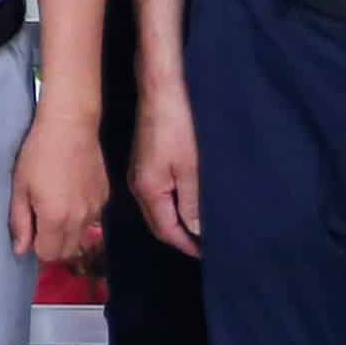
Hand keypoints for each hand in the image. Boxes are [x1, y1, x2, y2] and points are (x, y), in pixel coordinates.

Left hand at [10, 102, 109, 266]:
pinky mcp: (105, 197)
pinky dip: (81, 217)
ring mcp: (96, 209)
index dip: (36, 246)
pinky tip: (71, 195)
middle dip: (52, 244)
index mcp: (56, 218)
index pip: (48, 255)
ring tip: (55, 205)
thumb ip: (20, 222)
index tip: (31, 230)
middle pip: (67, 251)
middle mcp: (80, 219)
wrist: (70, 126)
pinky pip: (92, 220)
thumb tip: (21, 250)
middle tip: (40, 220)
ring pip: (81, 237)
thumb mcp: (20, 187)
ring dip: (67, 232)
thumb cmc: (38, 154)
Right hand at [132, 69, 204, 254]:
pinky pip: (156, 195)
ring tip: (199, 229)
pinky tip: (187, 204)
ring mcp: (139, 174)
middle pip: (157, 223)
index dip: (186, 244)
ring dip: (176, 222)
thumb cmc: (178, 127)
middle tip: (205, 246)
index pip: (166, 230)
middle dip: (180, 237)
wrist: (161, 91)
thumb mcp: (191, 168)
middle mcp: (138, 187)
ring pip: (156, 210)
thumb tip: (195, 231)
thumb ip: (192, 203)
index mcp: (148, 191)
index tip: (207, 254)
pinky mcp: (144, 164)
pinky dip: (171, 206)